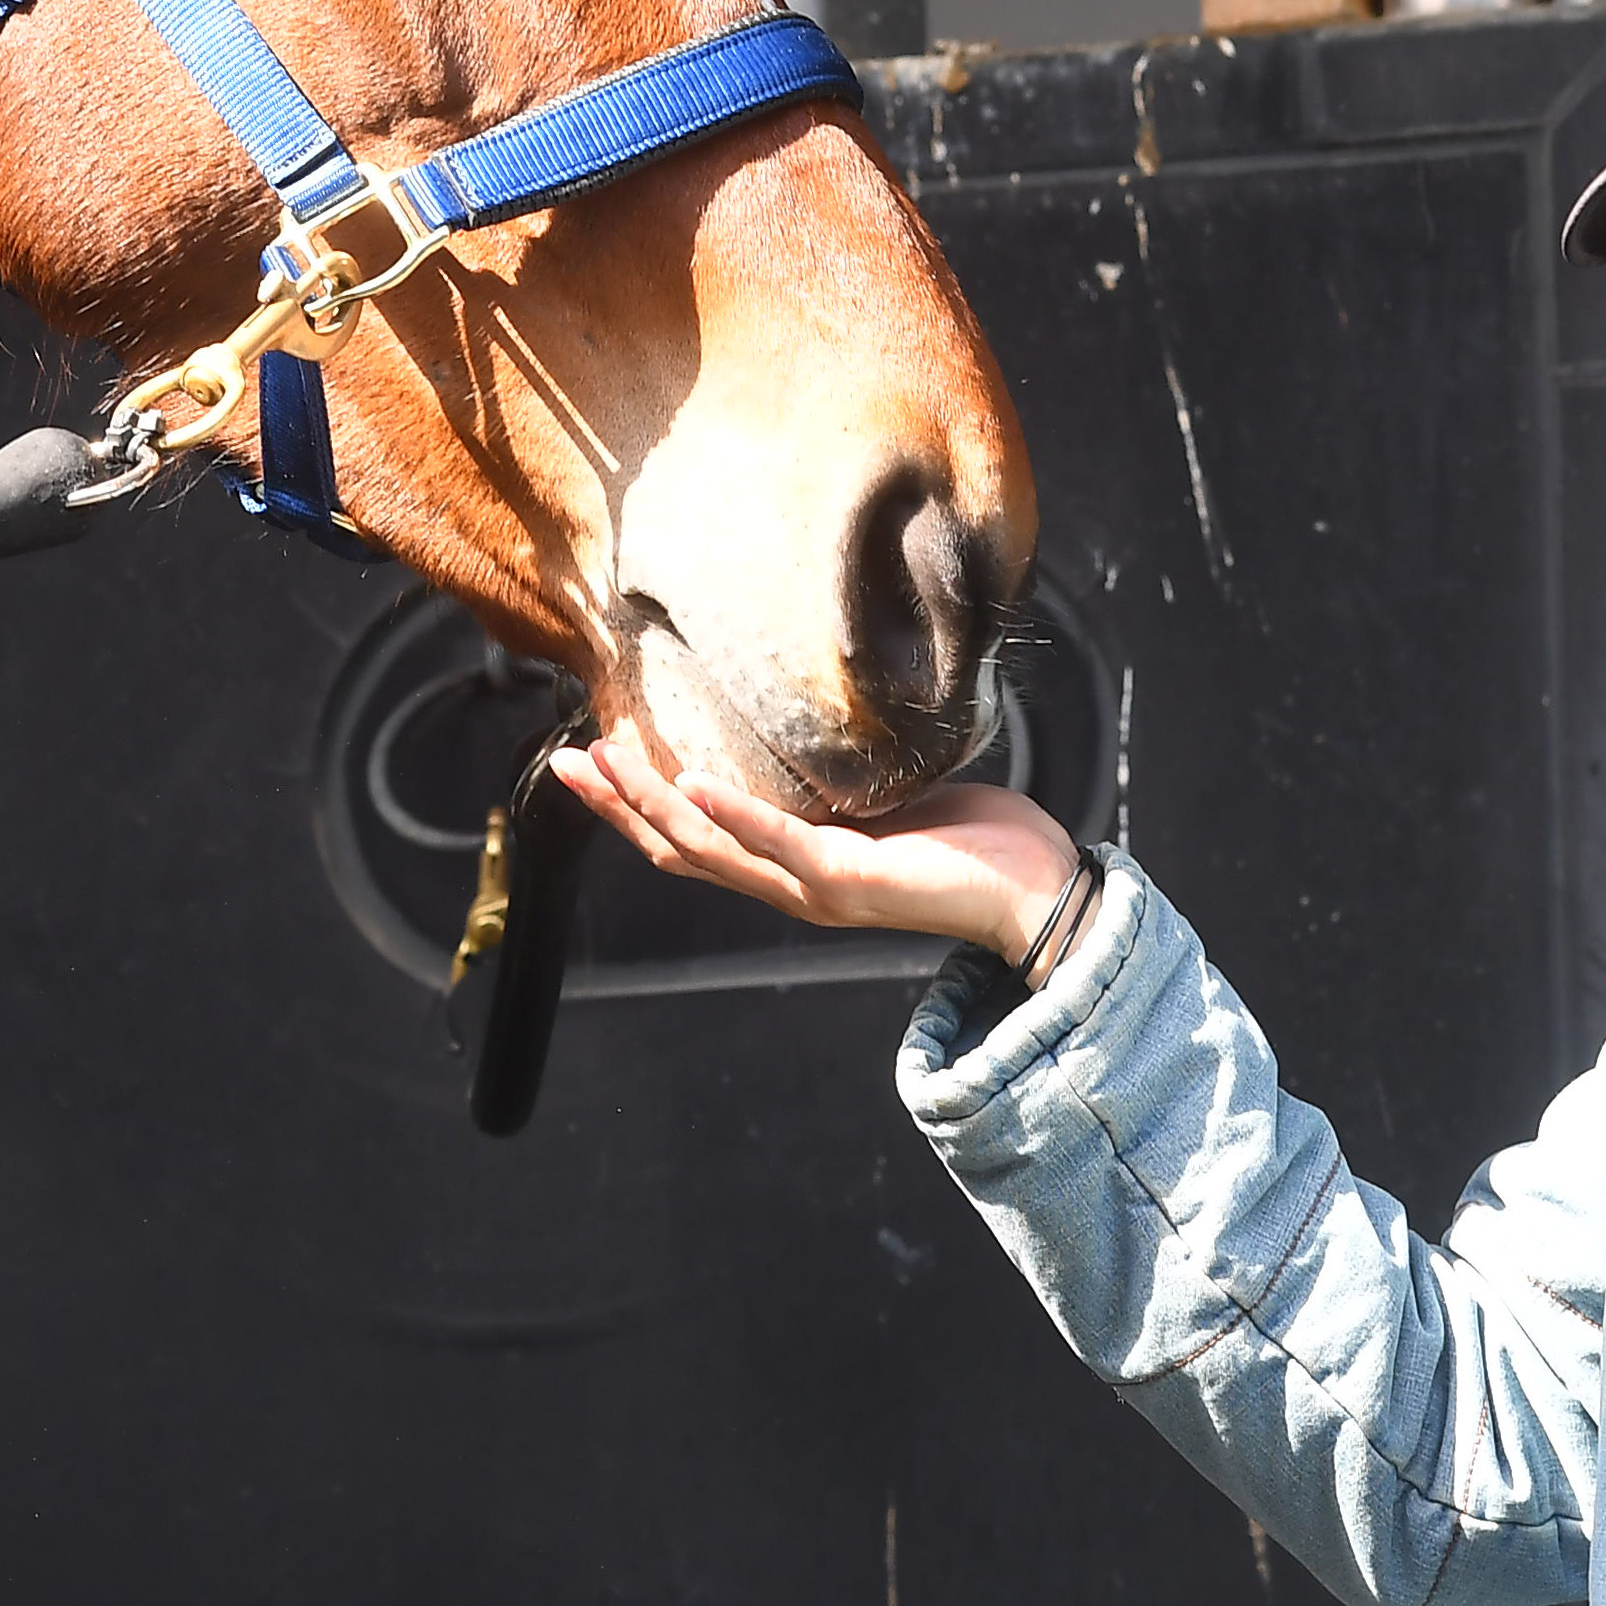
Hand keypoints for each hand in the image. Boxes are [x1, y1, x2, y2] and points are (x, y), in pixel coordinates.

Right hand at [554, 718, 1085, 959]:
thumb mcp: (885, 798)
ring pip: (711, 848)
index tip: (587, 761)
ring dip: (653, 803)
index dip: (632, 809)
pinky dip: (732, 812)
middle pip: (680, 851)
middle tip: (567, 761)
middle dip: (619, 806)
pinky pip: (778, 842)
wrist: (1038, 889)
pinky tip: (692, 782)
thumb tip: (815, 715)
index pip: (692, 844)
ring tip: (608, 759)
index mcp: (793, 867)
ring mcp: (815, 889)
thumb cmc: (973, 838)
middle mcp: (791, 886)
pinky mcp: (852, 881)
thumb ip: (839, 777)